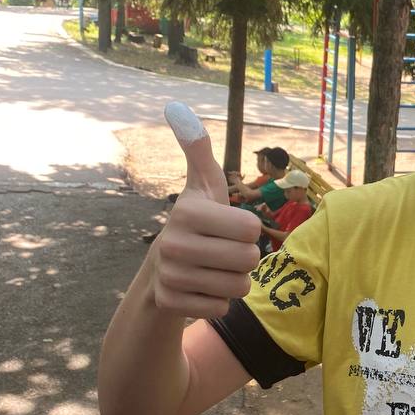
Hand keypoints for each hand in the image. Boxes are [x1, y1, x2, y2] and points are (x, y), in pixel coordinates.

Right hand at [151, 102, 260, 317]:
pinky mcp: (170, 303)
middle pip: (249, 260)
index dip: (248, 231)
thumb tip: (176, 106)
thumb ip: (198, 150)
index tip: (227, 228)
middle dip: (245, 260)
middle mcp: (173, 243)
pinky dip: (218, 302)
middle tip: (224, 253)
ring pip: (238, 287)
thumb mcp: (203, 186)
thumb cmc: (197, 223)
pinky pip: (222, 308)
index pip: (252, 229)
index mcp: (187, 211)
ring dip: (234, 281)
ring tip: (213, 270)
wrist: (162, 270)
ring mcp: (169, 276)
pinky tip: (201, 289)